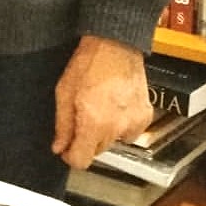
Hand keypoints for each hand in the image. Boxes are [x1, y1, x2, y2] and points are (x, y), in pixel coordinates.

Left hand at [51, 34, 152, 168]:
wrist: (115, 45)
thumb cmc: (87, 64)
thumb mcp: (64, 92)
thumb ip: (62, 124)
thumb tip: (59, 148)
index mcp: (93, 123)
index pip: (82, 160)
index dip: (70, 156)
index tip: (65, 148)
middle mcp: (116, 128)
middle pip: (97, 151)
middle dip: (86, 140)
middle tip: (80, 117)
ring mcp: (134, 124)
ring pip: (113, 142)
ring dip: (104, 132)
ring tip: (98, 107)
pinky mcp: (145, 117)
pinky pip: (129, 132)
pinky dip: (121, 125)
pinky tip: (114, 106)